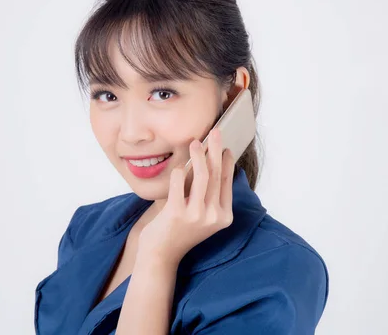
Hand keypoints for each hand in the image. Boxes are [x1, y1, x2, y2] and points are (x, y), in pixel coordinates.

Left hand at [136, 127, 235, 267]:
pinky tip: (178, 166)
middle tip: (215, 132)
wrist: (160, 255)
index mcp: (223, 217)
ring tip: (195, 142)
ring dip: (199, 154)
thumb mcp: (202, 215)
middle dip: (216, 149)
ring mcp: (196, 215)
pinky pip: (179, 181)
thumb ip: (208, 194)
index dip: (227, 162)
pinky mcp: (177, 213)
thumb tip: (212, 162)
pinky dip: (179, 170)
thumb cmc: (180, 231)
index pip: (227, 182)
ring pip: (202, 175)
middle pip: (216, 174)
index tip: (226, 148)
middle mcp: (213, 216)